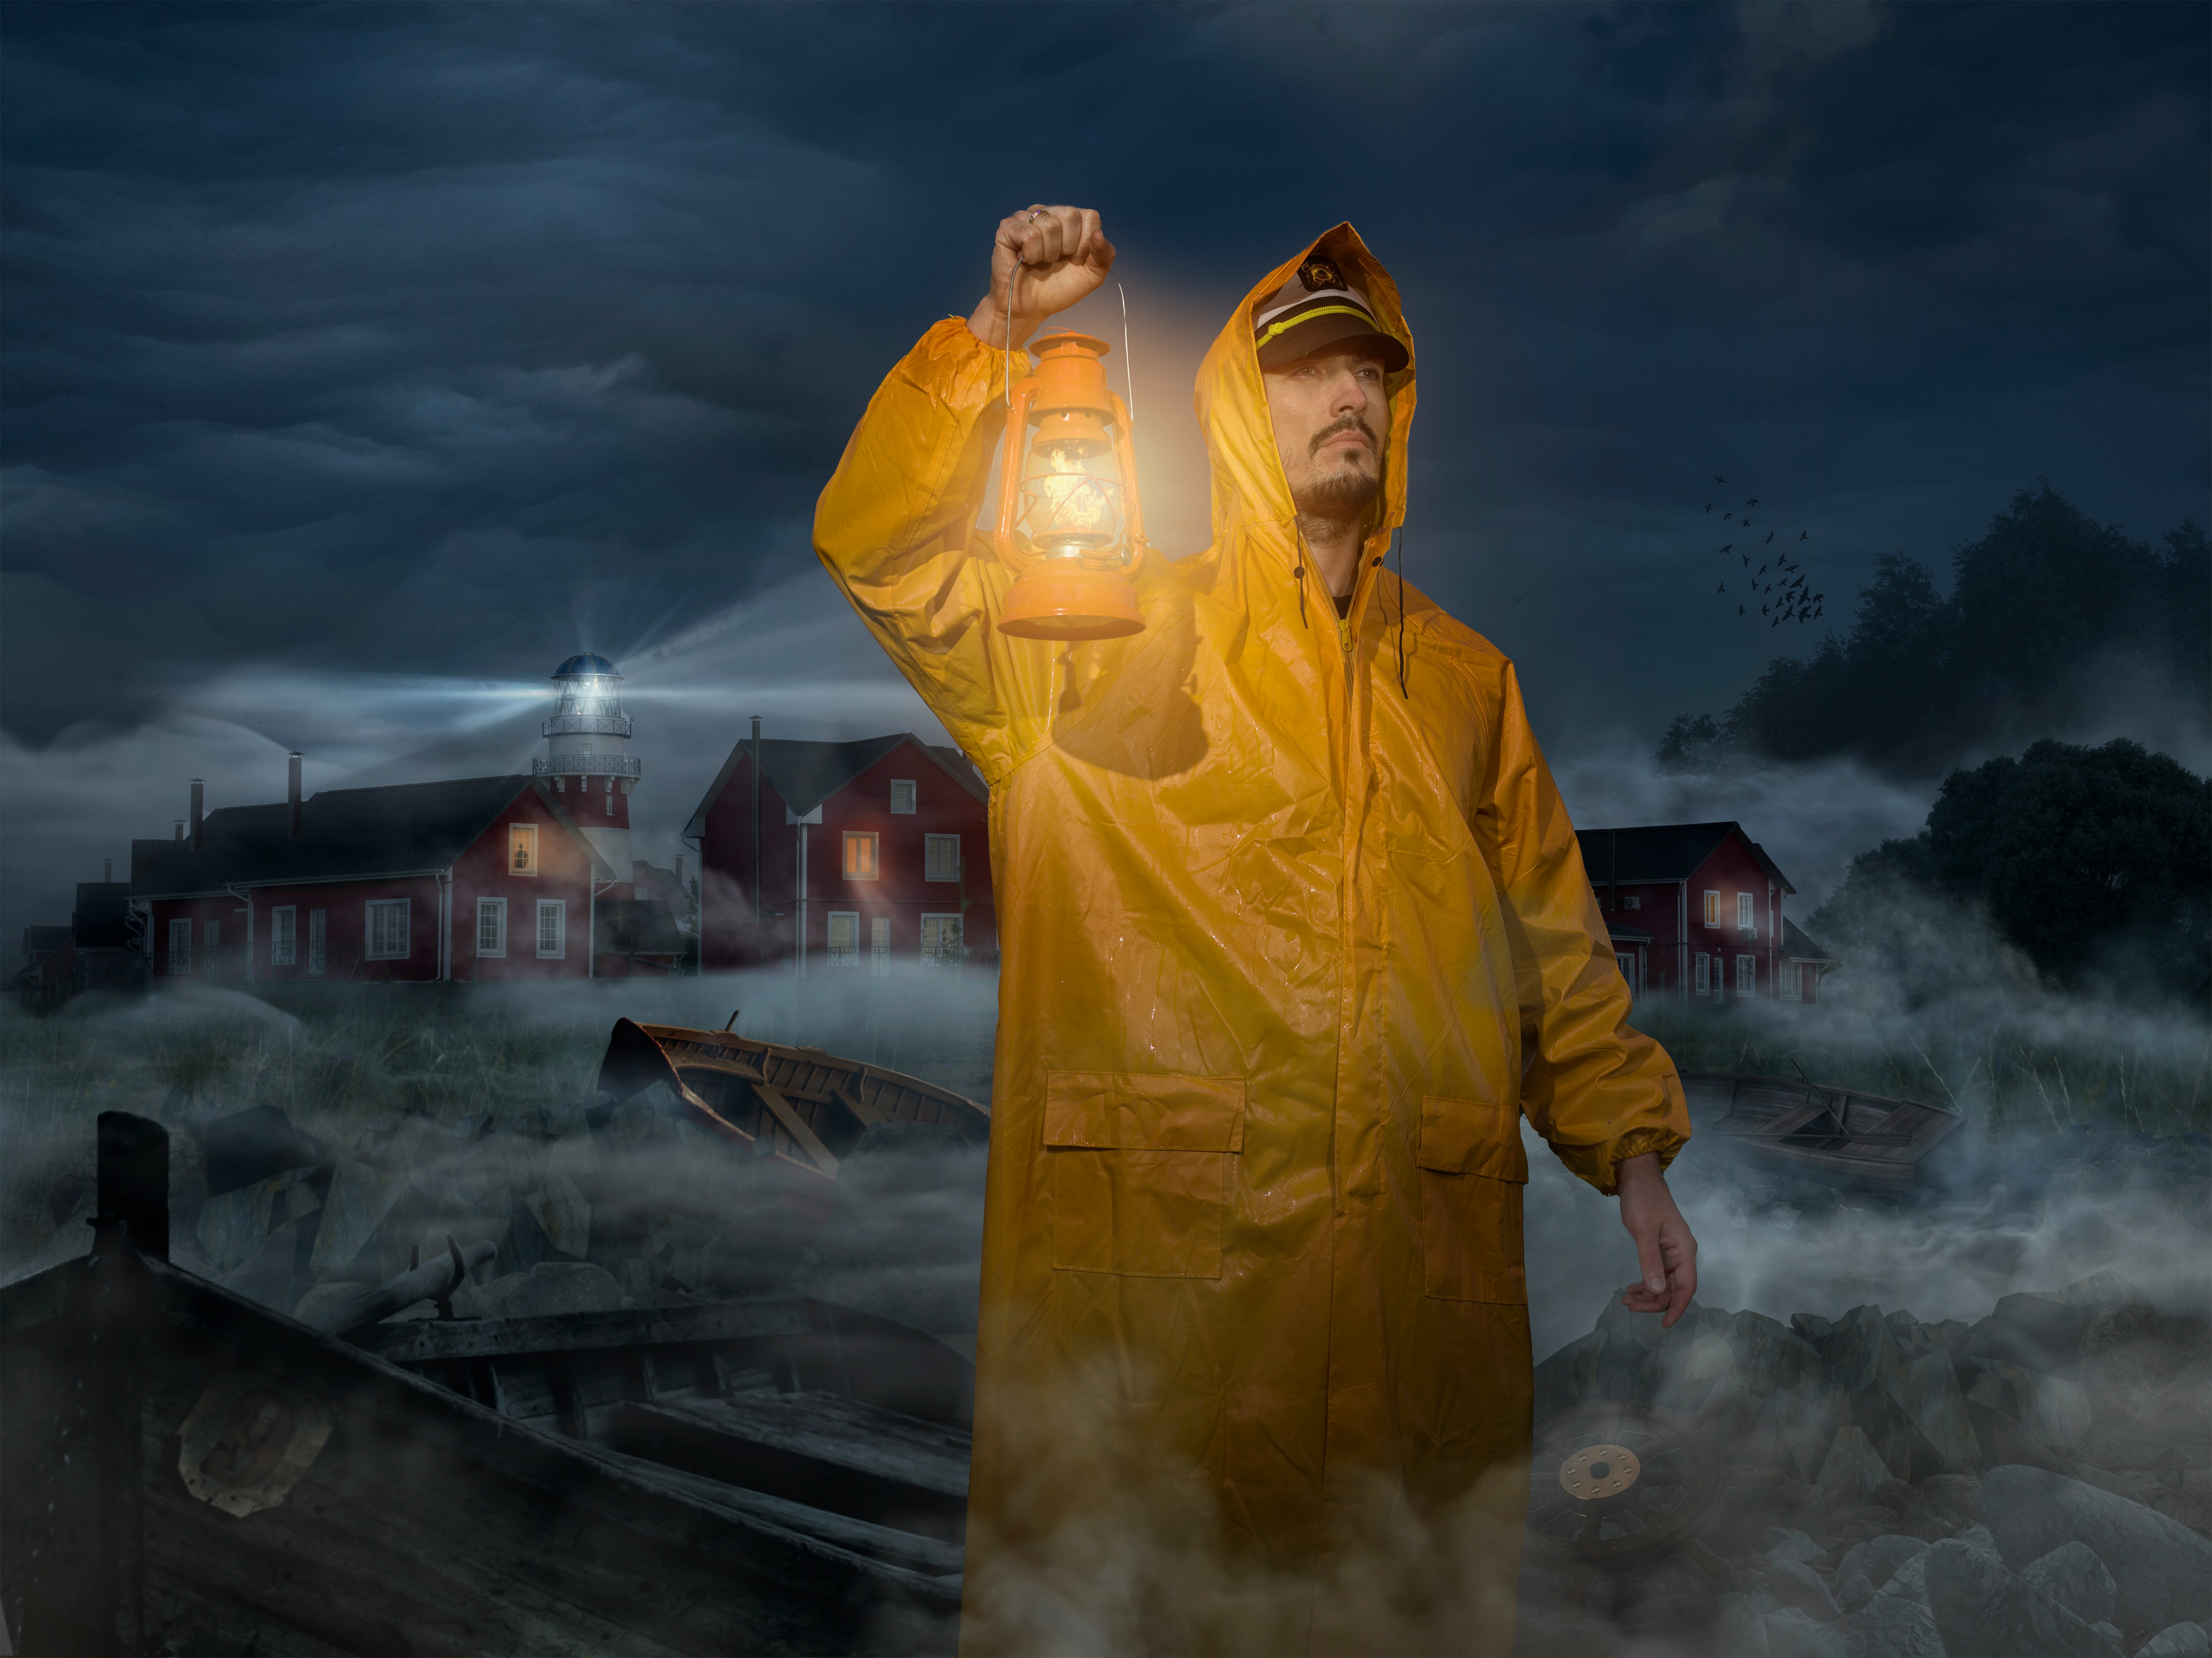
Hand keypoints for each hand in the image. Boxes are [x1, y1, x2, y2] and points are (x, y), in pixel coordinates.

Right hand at [967, 205, 1114, 348]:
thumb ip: (1104, 255)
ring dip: (1049, 253)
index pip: (1090, 216)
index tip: (1076, 260)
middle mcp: (1048, 213)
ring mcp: (1027, 218)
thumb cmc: (1059, 289)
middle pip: (1070, 215)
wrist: (1031, 308)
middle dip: (1068, 247)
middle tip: (1057, 261)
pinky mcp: (1008, 228)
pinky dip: (1032, 254)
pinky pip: (1029, 233)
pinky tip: (1026, 260)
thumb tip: (1099, 233)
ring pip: (1050, 224)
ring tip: (1041, 262)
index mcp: (1070, 220)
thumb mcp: (1092, 275)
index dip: (1085, 243)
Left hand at [1616, 1153, 1696, 1327]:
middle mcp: (1681, 1253)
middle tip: (1630, 1307)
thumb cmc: (1643, 1200)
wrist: (1637, 1176)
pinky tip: (1631, 1289)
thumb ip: (1650, 1261)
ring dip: (1647, 1294)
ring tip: (1626, 1301)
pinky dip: (1645, 1282)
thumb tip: (1656, 1292)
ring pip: (1663, 1282)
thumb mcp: (1643, 1231)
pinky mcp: (1659, 1247)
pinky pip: (1656, 1272)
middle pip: (1673, 1287)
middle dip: (1654, 1301)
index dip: (1677, 1307)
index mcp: (1684, 1249)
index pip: (1687, 1287)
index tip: (1664, 1324)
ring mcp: (1670, 1251)